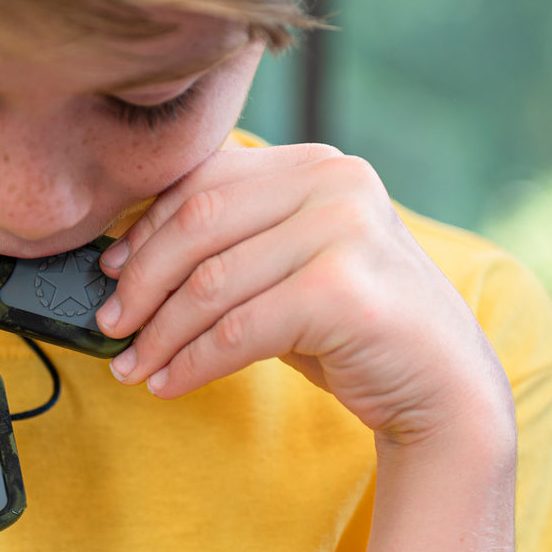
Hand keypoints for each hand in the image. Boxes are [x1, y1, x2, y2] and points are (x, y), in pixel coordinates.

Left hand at [94, 144, 513, 444]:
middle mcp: (336, 182)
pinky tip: (169, 384)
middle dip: (140, 282)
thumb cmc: (355, 329)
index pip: (205, 180)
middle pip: (198, 223)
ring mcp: (345, 231)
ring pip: (210, 282)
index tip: (110, 271)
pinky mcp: (343, 291)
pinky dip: (191, 362)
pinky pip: (236, 329)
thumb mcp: (292, 266)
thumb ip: (234, 243)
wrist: (444, 388)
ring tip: (131, 366)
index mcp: (317, 164)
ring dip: (158, 333)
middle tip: (107, 325)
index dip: (145, 227)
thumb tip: (127, 258)